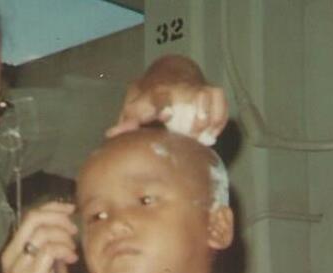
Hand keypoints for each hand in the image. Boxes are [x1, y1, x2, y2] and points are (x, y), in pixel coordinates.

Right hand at [0, 202, 78, 272]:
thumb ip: (48, 257)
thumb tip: (66, 241)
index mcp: (13, 251)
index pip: (29, 217)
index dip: (51, 208)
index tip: (68, 209)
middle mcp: (13, 254)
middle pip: (34, 218)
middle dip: (59, 217)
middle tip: (73, 227)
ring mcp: (20, 265)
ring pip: (43, 232)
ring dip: (64, 235)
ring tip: (72, 248)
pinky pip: (49, 251)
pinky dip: (64, 250)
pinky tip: (71, 259)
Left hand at [107, 56, 227, 140]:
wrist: (169, 73)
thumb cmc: (148, 96)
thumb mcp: (133, 106)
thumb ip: (126, 121)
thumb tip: (111, 136)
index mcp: (155, 91)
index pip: (159, 96)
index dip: (163, 105)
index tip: (166, 116)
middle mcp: (177, 87)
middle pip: (188, 98)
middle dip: (189, 120)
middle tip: (186, 138)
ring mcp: (195, 87)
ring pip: (207, 97)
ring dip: (205, 120)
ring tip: (199, 139)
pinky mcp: (211, 90)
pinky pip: (220, 101)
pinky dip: (219, 119)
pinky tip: (211, 134)